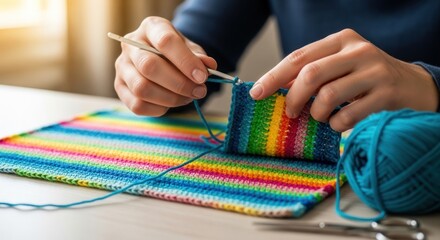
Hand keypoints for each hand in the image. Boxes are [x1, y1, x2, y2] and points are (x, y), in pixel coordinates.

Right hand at [114, 17, 216, 115]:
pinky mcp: (120, 87)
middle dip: (179, 84)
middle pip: (149, 66)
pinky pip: (137, 105)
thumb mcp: (190, 49)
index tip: (202, 77)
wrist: (159, 58)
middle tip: (199, 91)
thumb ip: (199, 57)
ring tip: (187, 98)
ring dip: (170, 98)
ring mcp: (122, 66)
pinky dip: (159, 109)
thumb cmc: (176, 52)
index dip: (186, 61)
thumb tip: (209, 66)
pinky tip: (170, 104)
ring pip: (142, 88)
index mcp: (151, 28)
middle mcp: (131, 44)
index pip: (165, 41)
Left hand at [250, 29, 438, 131]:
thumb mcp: (339, 68)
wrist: (412, 86)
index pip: (299, 57)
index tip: (257, 94)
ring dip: (317, 114)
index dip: (274, 77)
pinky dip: (336, 125)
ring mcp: (375, 70)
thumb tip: (273, 89)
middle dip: (294, 98)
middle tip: (291, 113)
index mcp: (340, 40)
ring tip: (320, 118)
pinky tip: (338, 124)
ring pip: (328, 96)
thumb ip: (311, 74)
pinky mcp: (387, 94)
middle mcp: (358, 50)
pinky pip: (348, 115)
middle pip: (311, 74)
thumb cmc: (364, 79)